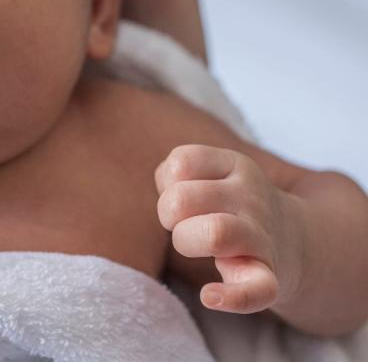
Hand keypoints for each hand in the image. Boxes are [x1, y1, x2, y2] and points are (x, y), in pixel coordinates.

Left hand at [155, 144, 303, 313]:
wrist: (293, 241)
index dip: (168, 181)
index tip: (181, 192)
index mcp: (234, 165)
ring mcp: (261, 238)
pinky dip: (231, 298)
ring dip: (186, 241)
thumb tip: (167, 193)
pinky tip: (210, 296)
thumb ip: (175, 174)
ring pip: (214, 234)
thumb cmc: (228, 204)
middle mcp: (250, 197)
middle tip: (183, 222)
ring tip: (194, 245)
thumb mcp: (210, 172)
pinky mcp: (270, 278)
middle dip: (167, 214)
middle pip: (182, 199)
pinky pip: (255, 290)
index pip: (182, 162)